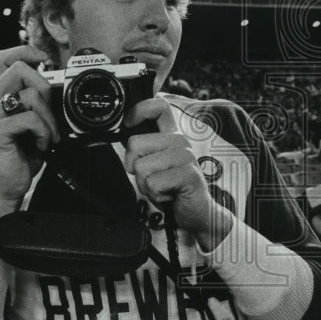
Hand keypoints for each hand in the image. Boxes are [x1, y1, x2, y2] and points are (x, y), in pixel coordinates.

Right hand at [0, 46, 60, 246]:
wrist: (7, 185)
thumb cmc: (21, 152)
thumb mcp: (32, 120)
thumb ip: (36, 99)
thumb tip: (56, 79)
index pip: (2, 56)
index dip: (24, 50)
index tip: (43, 60)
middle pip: (20, 68)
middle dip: (45, 88)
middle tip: (50, 113)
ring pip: (30, 94)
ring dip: (49, 117)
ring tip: (47, 135)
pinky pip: (29, 119)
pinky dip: (43, 132)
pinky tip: (40, 144)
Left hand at [124, 98, 231, 250]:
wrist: (197, 212)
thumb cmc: (173, 188)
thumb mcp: (153, 164)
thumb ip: (142, 148)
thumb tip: (124, 133)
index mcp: (172, 135)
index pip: (159, 107)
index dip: (138, 111)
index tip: (128, 123)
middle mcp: (180, 141)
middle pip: (135, 143)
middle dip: (134, 167)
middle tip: (153, 178)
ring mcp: (186, 156)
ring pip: (141, 167)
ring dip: (146, 184)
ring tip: (163, 187)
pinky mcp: (189, 174)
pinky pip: (153, 183)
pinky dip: (156, 195)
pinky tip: (170, 195)